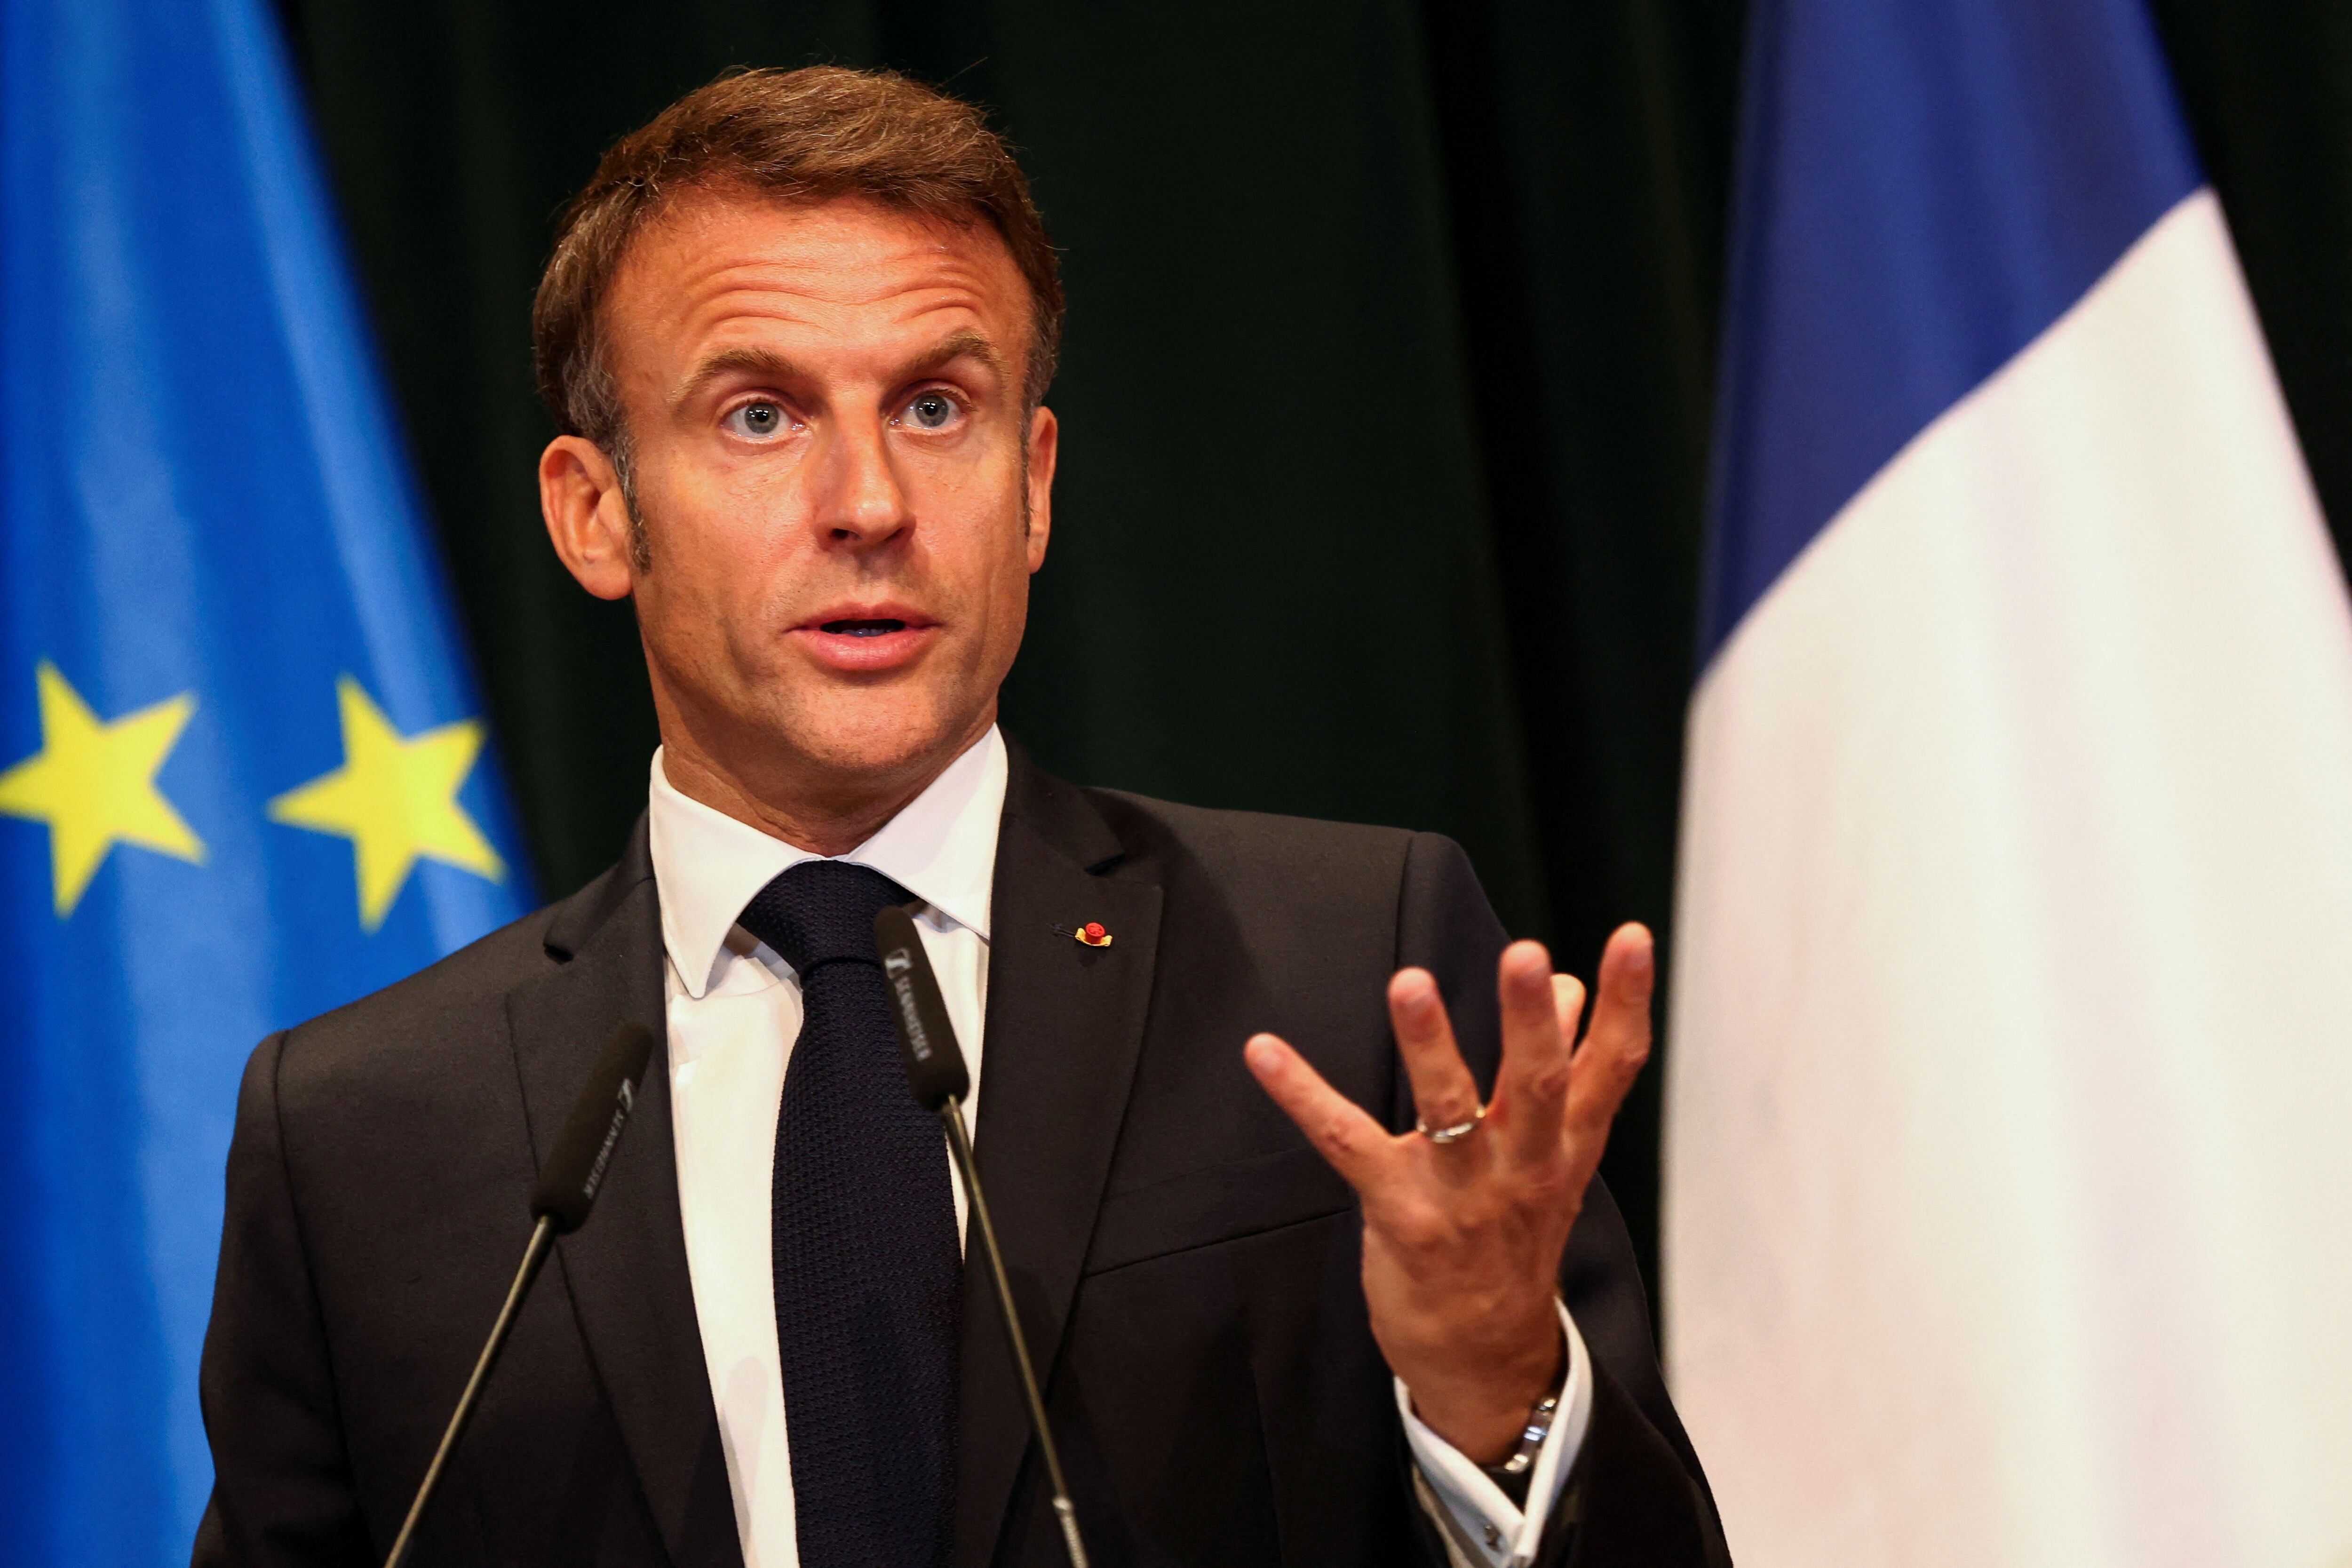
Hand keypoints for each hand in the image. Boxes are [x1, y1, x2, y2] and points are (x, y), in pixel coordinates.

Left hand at [1243, 926, 1653, 1462]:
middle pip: (1539, 1084)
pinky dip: (1302, 1094)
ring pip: (1450, 1109)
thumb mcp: (1557, 1160)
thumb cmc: (1515, 1238)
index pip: (1612, 1065)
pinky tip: (1264, 1051)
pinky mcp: (1400, 1212)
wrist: (1488, 1359)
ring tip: (1411, 984)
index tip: (1631, 937)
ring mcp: (1462, 1191)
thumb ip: (1564, 1073)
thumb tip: (1572, 989)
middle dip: (1532, 1020)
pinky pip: (1347, 1142)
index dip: (1627, 1001)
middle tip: (1529, 956)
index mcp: (1567, 1144)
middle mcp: (1523, 1164)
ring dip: (1429, 1045)